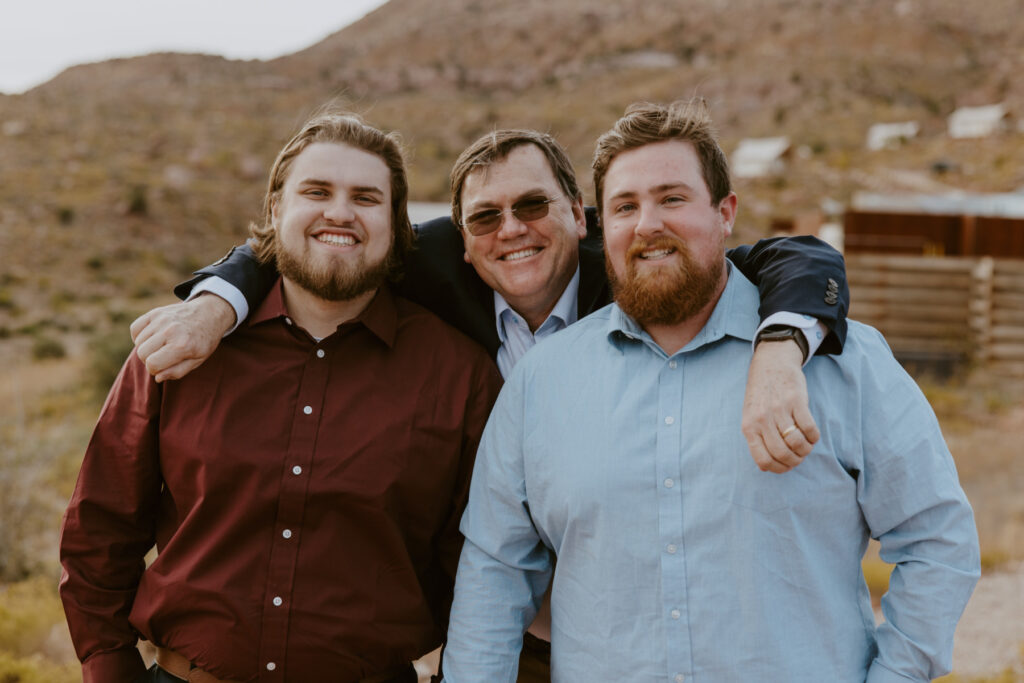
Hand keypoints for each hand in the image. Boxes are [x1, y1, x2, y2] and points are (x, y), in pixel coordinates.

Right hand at [129, 294, 235, 381]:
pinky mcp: (156, 312)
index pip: (152, 364)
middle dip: (149, 360)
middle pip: (142, 353)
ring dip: (146, 347)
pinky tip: (152, 338)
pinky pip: (135, 328)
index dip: (155, 370)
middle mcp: (170, 330)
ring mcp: (161, 319)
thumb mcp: (198, 360)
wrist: (209, 314)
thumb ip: (177, 372)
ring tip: (160, 346)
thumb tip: (157, 377)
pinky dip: (139, 336)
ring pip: (138, 342)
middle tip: (162, 357)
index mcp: (182, 345)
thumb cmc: (203, 341)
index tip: (162, 367)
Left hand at [741, 339, 819, 472]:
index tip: (787, 466)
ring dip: (806, 450)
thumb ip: (756, 439)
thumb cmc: (761, 394)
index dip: (779, 468)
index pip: (763, 459)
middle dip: (795, 461)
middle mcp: (762, 419)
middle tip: (800, 457)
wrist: (771, 364)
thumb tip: (765, 466)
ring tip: (806, 446)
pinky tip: (812, 435)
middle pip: (782, 453)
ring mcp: (779, 409)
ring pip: (796, 443)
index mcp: (749, 427)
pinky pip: (809, 428)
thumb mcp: (750, 416)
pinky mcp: (796, 400)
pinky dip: (814, 437)